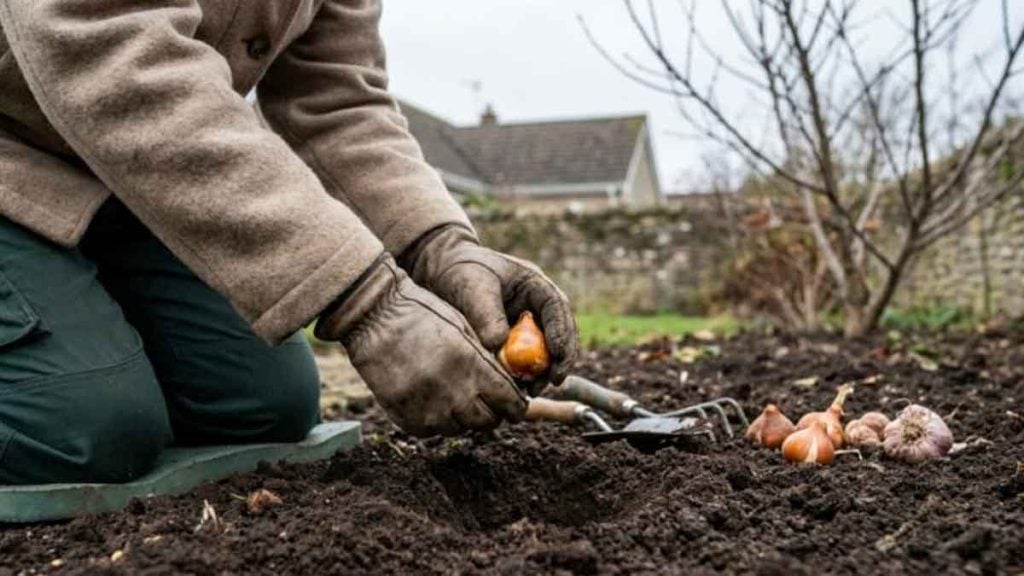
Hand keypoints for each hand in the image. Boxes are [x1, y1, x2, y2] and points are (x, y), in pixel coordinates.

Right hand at [315, 257, 526, 436]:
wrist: (373, 316)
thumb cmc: (423, 315)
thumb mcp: (464, 330)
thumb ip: (488, 363)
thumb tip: (512, 391)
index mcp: (472, 366)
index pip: (510, 403)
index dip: (517, 407)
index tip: (517, 405)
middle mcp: (452, 393)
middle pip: (487, 422)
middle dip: (491, 412)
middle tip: (486, 400)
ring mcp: (427, 410)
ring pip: (459, 429)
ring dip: (462, 416)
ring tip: (452, 393)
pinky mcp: (406, 419)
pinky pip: (432, 431)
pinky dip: (435, 420)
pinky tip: (429, 397)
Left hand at [400, 225, 578, 393]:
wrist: (439, 274)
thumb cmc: (459, 271)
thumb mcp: (472, 286)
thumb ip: (486, 314)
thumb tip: (497, 345)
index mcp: (534, 285)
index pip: (557, 307)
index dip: (561, 331)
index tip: (557, 354)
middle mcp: (536, 308)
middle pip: (559, 334)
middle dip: (559, 359)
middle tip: (552, 381)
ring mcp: (526, 326)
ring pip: (545, 352)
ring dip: (542, 372)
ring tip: (531, 391)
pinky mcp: (512, 343)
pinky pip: (523, 362)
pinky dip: (522, 375)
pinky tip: (515, 389)